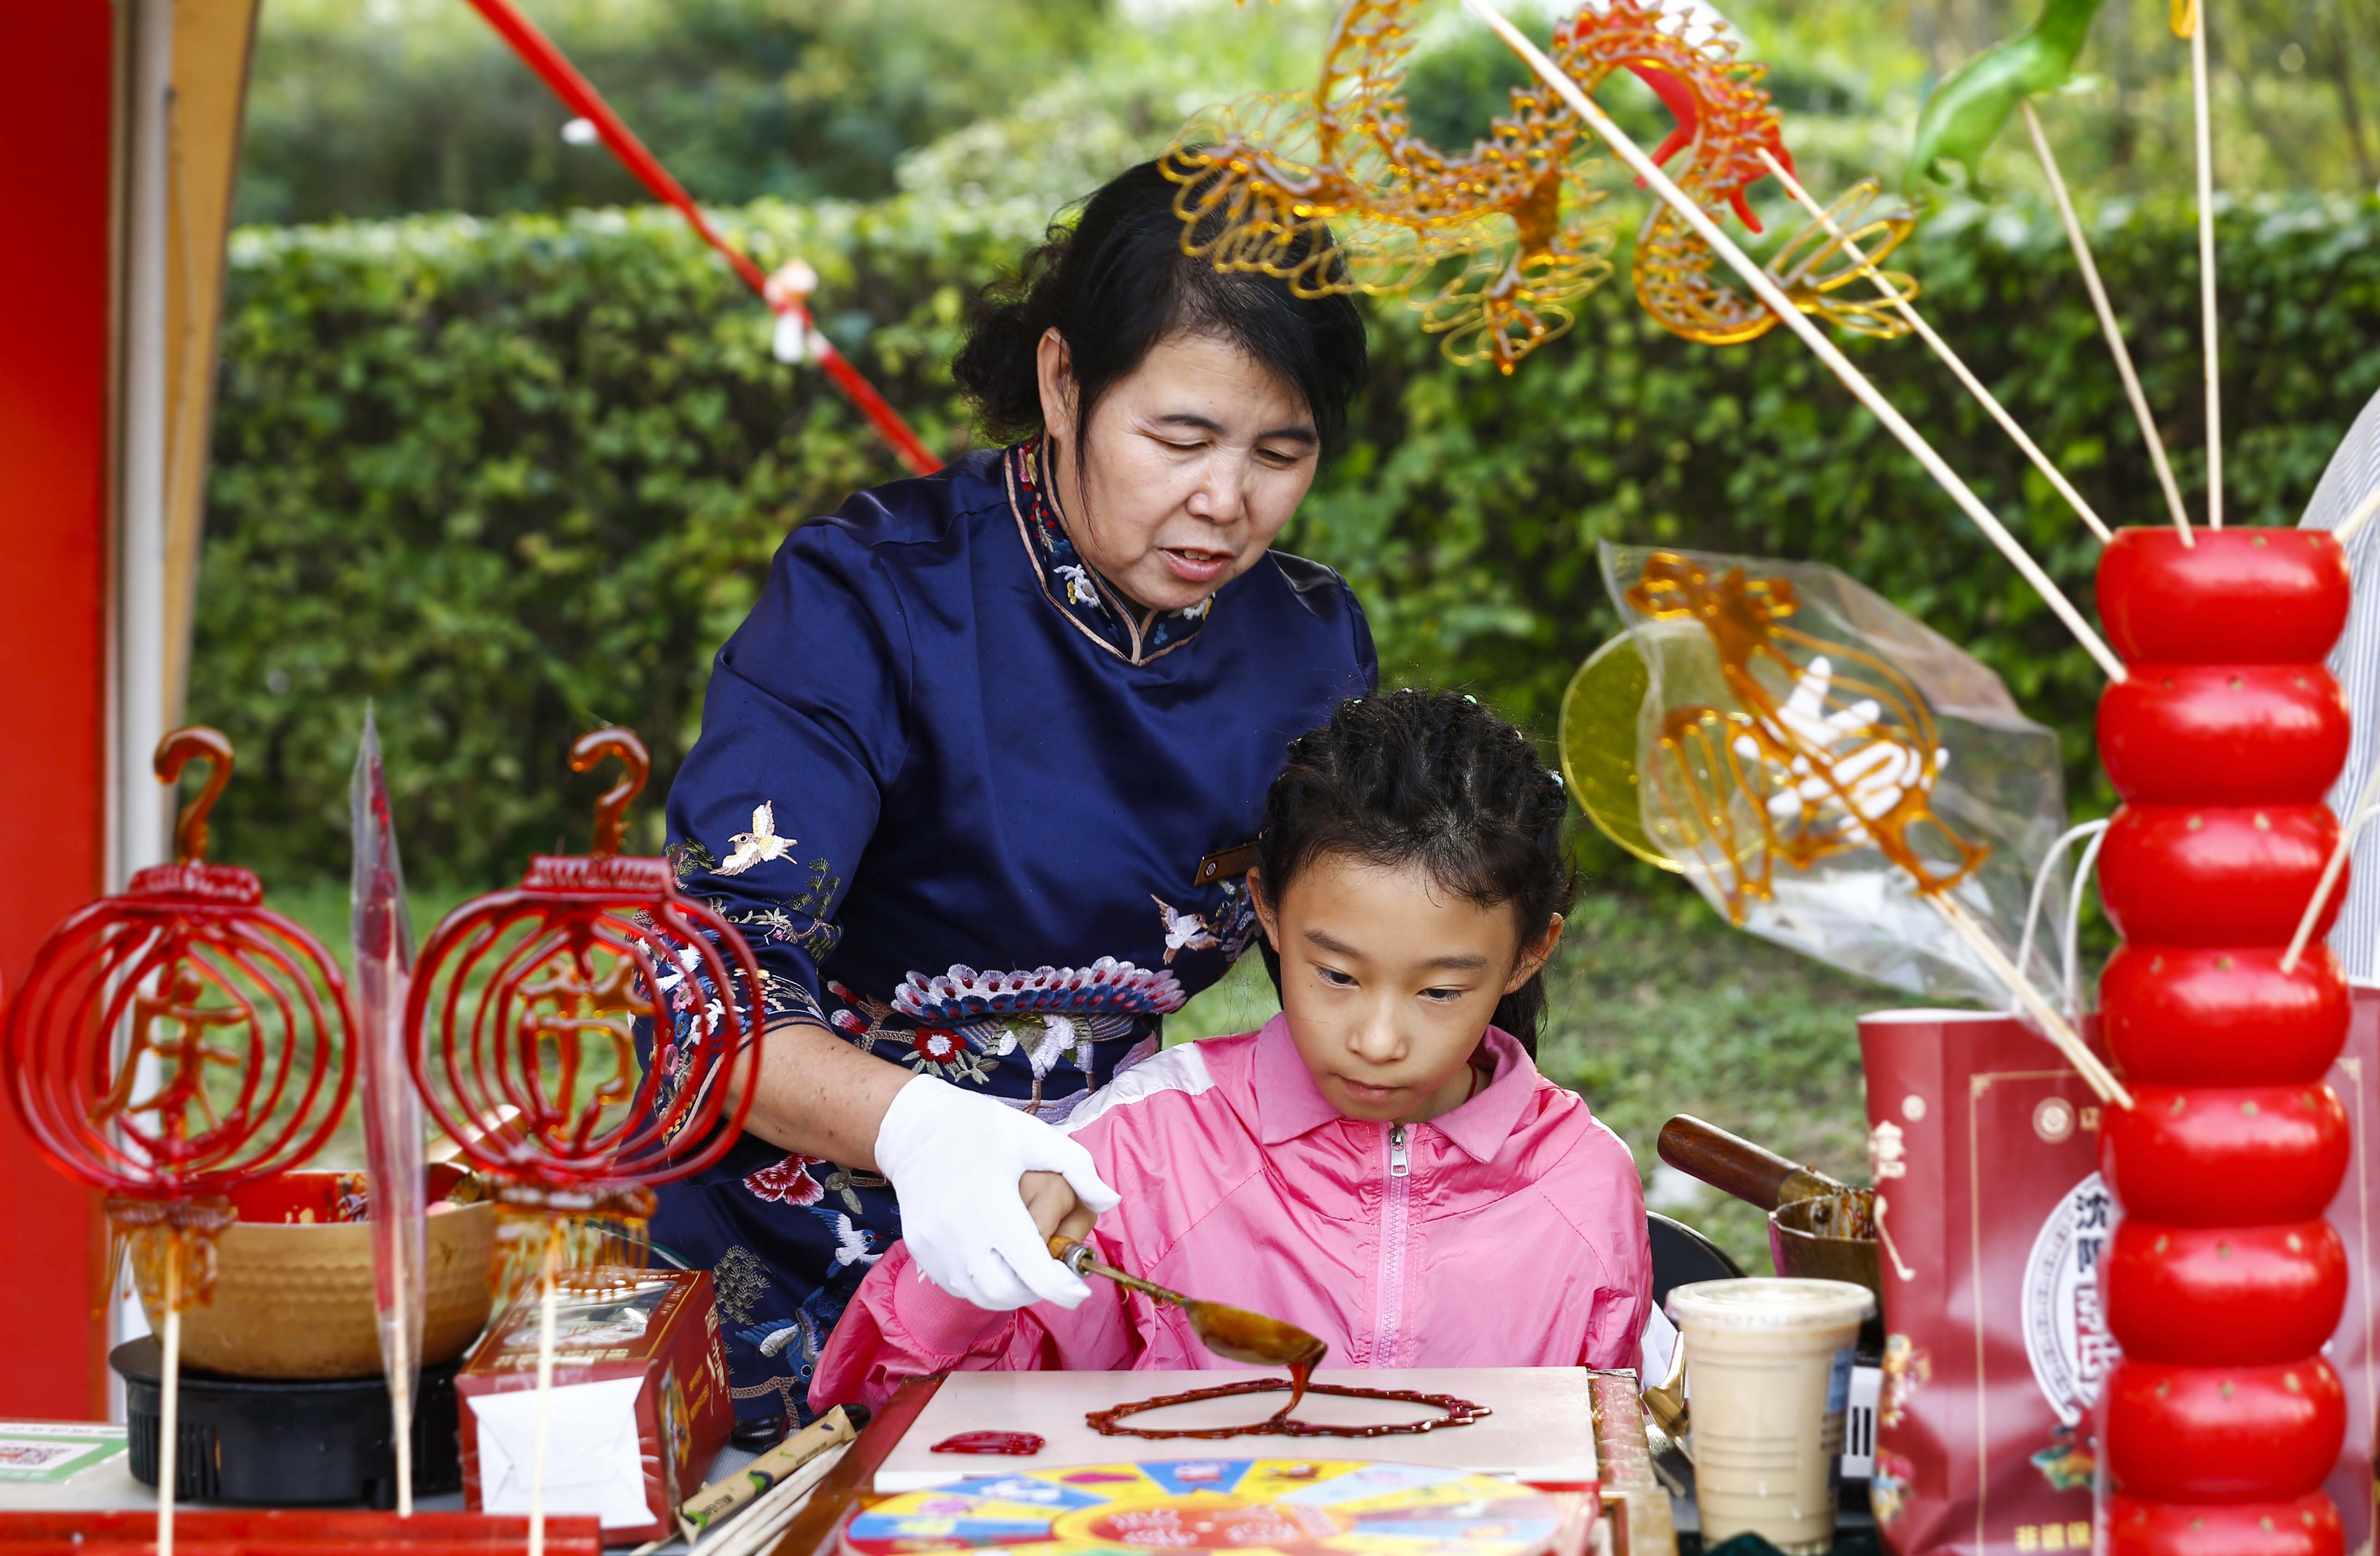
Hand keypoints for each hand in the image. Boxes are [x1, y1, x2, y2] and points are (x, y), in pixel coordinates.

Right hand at [872, 1075, 1120, 1310]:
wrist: (916, 1127)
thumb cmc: (982, 1129)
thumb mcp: (1035, 1136)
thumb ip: (1079, 1169)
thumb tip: (1110, 1201)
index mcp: (993, 1203)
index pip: (1033, 1270)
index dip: (1063, 1289)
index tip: (1080, 1289)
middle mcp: (960, 1232)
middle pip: (1008, 1293)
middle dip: (1038, 1291)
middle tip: (1052, 1274)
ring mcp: (935, 1245)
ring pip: (981, 1295)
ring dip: (1011, 1290)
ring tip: (1025, 1267)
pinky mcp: (920, 1250)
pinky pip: (957, 1284)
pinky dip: (982, 1283)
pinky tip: (995, 1259)